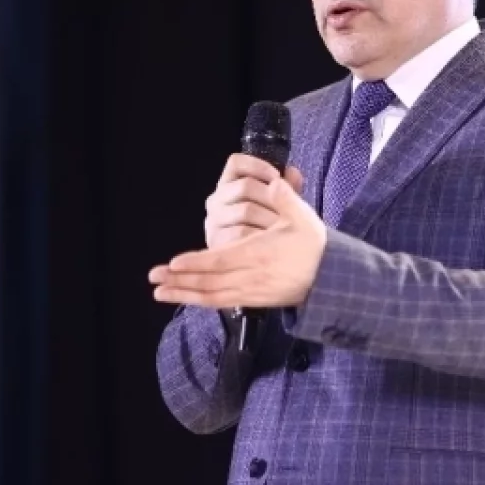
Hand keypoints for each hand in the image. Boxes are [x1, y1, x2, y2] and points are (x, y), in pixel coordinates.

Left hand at [150, 166, 326, 308]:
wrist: (330, 277)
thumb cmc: (313, 245)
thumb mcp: (303, 217)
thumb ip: (287, 198)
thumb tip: (275, 181)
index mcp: (260, 254)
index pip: (222, 260)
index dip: (196, 262)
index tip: (173, 263)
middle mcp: (252, 276)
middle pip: (210, 282)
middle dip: (180, 281)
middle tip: (154, 279)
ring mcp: (252, 291)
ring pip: (213, 296)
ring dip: (185, 294)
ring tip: (160, 292)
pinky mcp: (254, 301)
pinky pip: (222, 303)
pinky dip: (201, 301)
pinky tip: (187, 298)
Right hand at [204, 153, 304, 248]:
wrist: (254, 263)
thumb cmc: (266, 227)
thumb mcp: (279, 205)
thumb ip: (287, 189)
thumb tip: (293, 172)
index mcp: (228, 185)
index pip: (236, 163)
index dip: (258, 166)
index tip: (278, 177)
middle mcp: (216, 199)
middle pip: (245, 186)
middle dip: (272, 197)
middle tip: (287, 208)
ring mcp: (213, 219)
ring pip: (245, 209)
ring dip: (270, 217)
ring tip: (285, 226)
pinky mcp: (215, 240)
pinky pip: (240, 233)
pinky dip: (260, 236)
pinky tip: (272, 241)